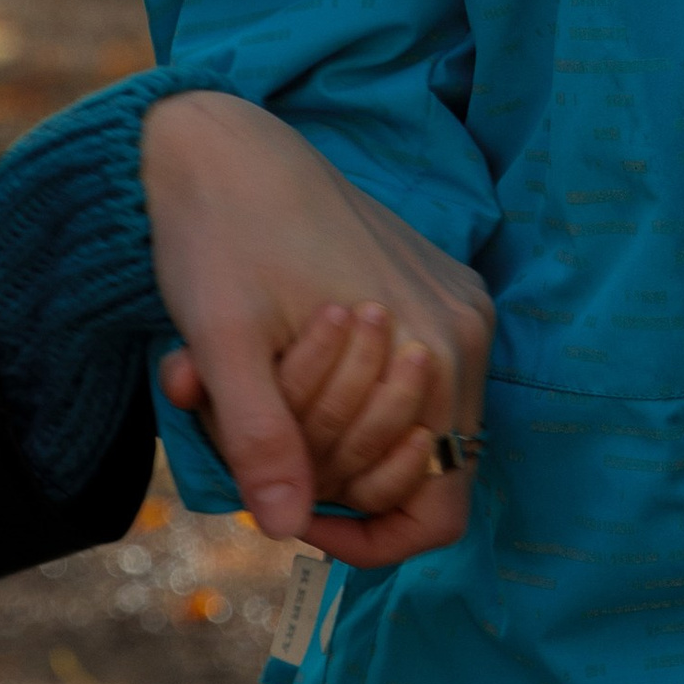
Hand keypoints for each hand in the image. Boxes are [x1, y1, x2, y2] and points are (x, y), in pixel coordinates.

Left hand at [144, 91, 492, 568]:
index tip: (293, 516)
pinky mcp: (433, 288)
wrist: (224, 144)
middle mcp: (463, 332)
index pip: (438, 509)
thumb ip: (262, 438)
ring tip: (256, 386)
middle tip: (252, 430)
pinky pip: (406, 379)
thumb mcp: (226, 342)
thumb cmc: (220, 236)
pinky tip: (283, 356)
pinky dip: (345, 389)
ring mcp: (454, 306)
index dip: (368, 540)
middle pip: (416, 470)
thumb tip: (283, 530)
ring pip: (407, 425)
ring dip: (331, 427)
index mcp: (435, 349)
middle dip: (330, 470)